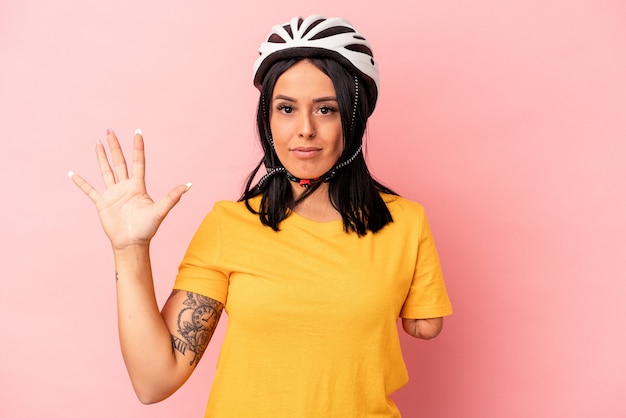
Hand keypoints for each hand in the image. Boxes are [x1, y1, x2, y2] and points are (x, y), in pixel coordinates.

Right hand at [69, 129, 190, 249]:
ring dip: (101, 157)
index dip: (138, 147)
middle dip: (115, 147)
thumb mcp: (160, 211)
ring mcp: (113, 194)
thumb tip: (188, 185)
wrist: (132, 244)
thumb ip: (172, 197)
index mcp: (138, 186)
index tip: (137, 132)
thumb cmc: (147, 229)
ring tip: (97, 143)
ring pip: (106, 171)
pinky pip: (89, 190)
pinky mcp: (102, 203)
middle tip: (110, 130)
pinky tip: (72, 174)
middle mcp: (125, 187)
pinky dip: (81, 182)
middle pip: (119, 162)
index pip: (138, 162)